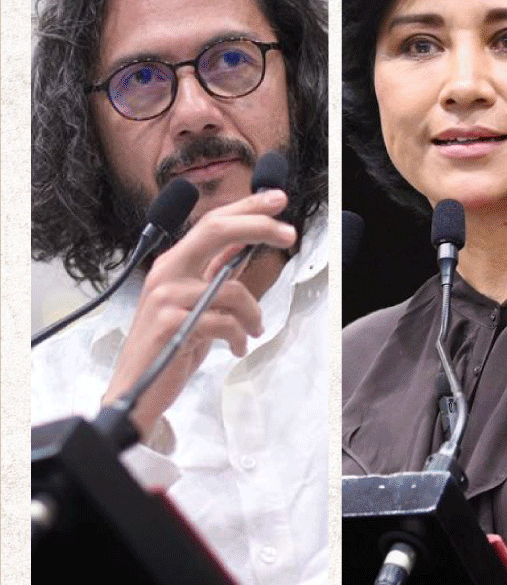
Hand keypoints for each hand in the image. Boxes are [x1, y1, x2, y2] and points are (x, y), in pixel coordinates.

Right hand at [102, 188, 296, 440]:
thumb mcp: (198, 303)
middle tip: (289, 234)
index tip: (276, 198)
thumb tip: (244, 246)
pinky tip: (238, 347)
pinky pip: (224, 323)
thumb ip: (216, 274)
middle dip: (257, 226)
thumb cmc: (171, 343)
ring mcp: (166, 297)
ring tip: (253, 332)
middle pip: (215, 231)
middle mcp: (167, 272)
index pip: (212, 223)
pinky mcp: (171, 323)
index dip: (246, 208)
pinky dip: (240, 337)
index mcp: (175, 263)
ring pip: (232, 290)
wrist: (139, 386)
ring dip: (253, 315)